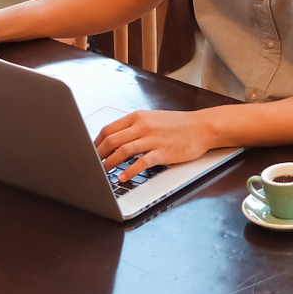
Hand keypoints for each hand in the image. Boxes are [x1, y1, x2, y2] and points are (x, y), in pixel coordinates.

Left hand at [93, 107, 217, 179]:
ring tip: (102, 173)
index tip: (90, 153)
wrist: (202, 127)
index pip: (108, 129)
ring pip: (123, 151)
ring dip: (109, 164)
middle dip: (98, 155)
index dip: (95, 143)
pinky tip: (123, 177)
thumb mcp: (152, 119)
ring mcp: (152, 139)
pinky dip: (129, 171)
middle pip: (112, 140)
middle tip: (91, 165)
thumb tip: (114, 140)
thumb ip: (134, 127)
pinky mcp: (163, 152)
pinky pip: (141, 162)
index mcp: (138, 116)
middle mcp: (143, 126)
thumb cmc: (178, 125)